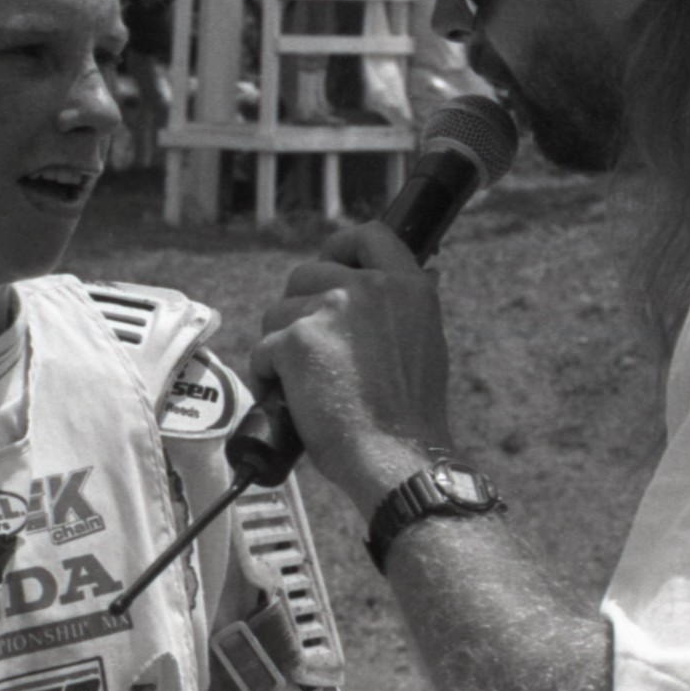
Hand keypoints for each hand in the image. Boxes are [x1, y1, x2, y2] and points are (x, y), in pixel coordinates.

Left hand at [250, 222, 455, 507]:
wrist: (397, 455)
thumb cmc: (409, 416)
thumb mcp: (425, 343)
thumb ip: (402, 309)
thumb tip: (388, 283)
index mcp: (409, 286)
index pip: (370, 235)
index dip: (342, 247)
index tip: (330, 266)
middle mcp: (370, 288)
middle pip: (308, 273)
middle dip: (299, 308)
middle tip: (311, 349)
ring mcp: (331, 310)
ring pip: (278, 312)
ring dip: (281, 345)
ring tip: (303, 383)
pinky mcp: (297, 339)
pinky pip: (264, 348)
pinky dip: (268, 375)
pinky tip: (290, 399)